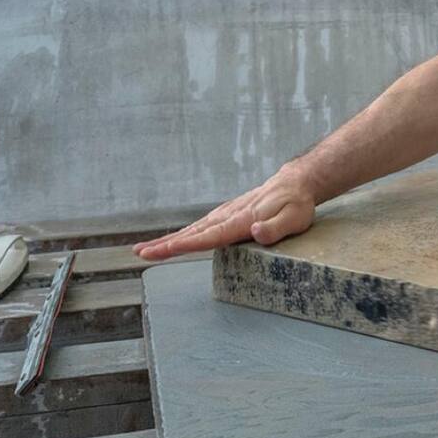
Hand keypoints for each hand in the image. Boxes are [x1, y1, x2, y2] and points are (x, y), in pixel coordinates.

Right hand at [134, 168, 316, 260]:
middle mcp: (229, 216)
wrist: (294, 184)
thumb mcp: (295, 219)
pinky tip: (170, 241)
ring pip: (193, 229)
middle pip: (193, 232)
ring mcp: (225, 214)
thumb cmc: (296, 205)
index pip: (211, 235)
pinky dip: (182, 234)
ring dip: (168, 240)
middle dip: (166, 244)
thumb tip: (254, 231)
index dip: (188, 244)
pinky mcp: (226, 214)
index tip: (166, 249)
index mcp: (242, 220)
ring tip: (144, 250)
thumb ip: (275, 228)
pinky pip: (200, 226)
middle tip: (140, 253)